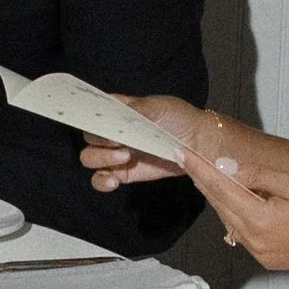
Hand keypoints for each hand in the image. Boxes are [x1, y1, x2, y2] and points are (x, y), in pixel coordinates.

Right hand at [81, 95, 206, 191]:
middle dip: (99, 140)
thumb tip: (116, 115)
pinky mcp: (123, 174)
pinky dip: (101, 181)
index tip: (102, 123)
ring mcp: (116, 154)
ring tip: (125, 157)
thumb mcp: (158, 107)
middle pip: (89, 136)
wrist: (198, 142)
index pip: (93, 112)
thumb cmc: (179, 118)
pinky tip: (112, 181)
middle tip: (119, 142)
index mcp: (117, 111)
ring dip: (101, 159)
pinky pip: (101, 179)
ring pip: (90, 158)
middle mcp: (113, 132)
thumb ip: (135, 110)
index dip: (91, 117)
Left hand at [184, 148, 288, 274]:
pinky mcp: (268, 258)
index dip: (199, 168)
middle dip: (204, 181)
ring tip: (209, 175)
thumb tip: (226, 167)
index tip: (182, 153)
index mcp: (260, 220)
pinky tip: (238, 199)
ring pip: (230, 219)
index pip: (220, 188)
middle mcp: (255, 241)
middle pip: (220, 205)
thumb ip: (258, 175)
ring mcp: (260, 253)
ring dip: (220, 197)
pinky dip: (237, 213)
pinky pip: (243, 232)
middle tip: (188, 159)